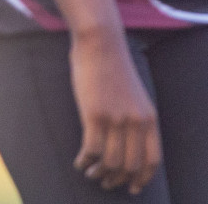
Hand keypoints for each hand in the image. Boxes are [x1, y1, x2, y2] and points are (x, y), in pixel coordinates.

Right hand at [70, 29, 160, 194]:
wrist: (100, 44)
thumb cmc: (112, 67)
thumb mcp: (135, 96)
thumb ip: (136, 119)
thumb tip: (126, 143)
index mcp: (149, 119)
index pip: (152, 160)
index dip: (142, 178)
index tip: (132, 187)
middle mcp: (136, 122)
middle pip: (130, 165)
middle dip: (116, 179)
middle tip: (104, 182)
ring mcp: (116, 119)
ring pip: (110, 162)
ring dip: (99, 173)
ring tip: (89, 172)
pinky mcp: (94, 114)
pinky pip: (91, 149)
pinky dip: (84, 161)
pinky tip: (79, 161)